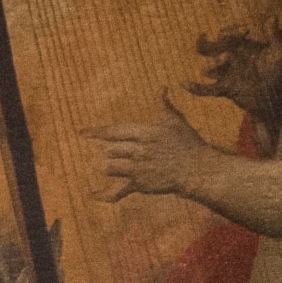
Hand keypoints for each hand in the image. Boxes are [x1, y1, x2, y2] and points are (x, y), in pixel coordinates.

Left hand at [89, 91, 225, 201]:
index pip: (115, 132)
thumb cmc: (188, 143)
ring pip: (110, 167)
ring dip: (106, 166)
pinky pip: (118, 191)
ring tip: (104, 165)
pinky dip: (103, 194)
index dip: (97, 132)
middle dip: (107, 151)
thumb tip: (162, 88)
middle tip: (103, 153)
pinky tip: (91, 195)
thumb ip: (162, 105)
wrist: (198, 170)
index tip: (83, 133)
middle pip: (111, 150)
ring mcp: (138, 169)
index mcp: (145, 133)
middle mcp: (139, 151)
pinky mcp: (140, 184)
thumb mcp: (175, 121)